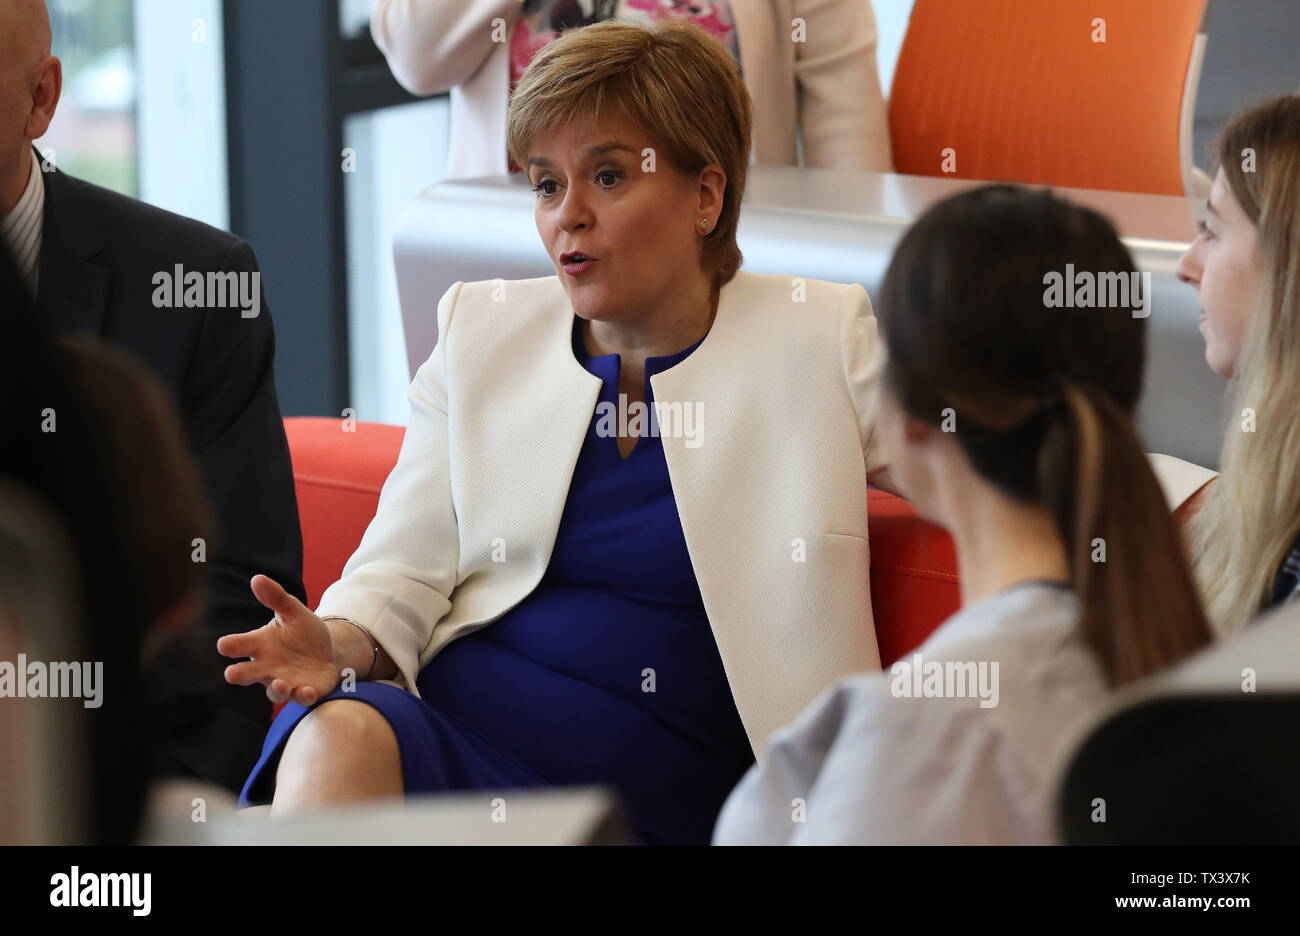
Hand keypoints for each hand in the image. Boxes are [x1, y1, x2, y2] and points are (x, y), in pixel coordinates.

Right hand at [217, 574, 339, 705]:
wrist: (328, 651)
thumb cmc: (302, 632)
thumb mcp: (293, 612)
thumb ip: (276, 598)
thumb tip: (257, 578)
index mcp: (260, 645)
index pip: (239, 645)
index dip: (231, 645)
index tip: (224, 644)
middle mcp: (267, 667)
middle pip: (247, 673)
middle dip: (239, 675)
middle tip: (231, 675)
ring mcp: (285, 681)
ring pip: (275, 691)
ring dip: (277, 688)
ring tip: (280, 683)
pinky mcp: (305, 691)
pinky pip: (302, 697)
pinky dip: (304, 695)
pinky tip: (309, 691)